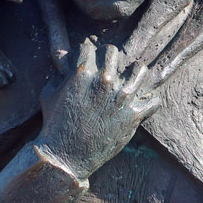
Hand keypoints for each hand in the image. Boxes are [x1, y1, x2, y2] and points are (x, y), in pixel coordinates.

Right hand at [35, 40, 160, 180]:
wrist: (65, 156)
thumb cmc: (54, 125)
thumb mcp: (48, 94)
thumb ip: (57, 75)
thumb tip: (64, 66)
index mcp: (82, 73)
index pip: (90, 47)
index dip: (87, 54)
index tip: (89, 61)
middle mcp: (105, 81)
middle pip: (113, 52)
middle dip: (108, 60)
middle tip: (107, 71)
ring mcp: (122, 97)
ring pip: (140, 70)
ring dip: (133, 75)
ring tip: (127, 83)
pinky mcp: (134, 115)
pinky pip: (154, 100)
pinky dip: (149, 102)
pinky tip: (140, 104)